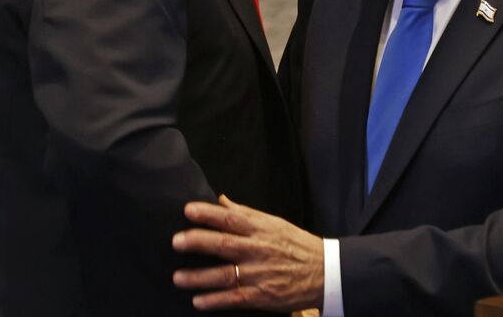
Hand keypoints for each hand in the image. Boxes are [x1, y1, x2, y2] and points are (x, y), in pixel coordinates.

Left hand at [172, 195, 323, 311]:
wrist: (326, 272)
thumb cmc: (296, 245)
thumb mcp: (273, 223)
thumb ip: (245, 213)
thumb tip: (220, 199)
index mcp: (260, 229)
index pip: (231, 218)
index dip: (208, 213)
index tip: (187, 210)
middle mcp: (258, 250)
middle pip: (224, 245)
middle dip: (198, 242)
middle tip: (176, 242)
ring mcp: (260, 274)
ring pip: (225, 275)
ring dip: (199, 277)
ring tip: (178, 277)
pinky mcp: (263, 296)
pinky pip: (235, 298)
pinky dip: (216, 301)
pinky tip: (198, 301)